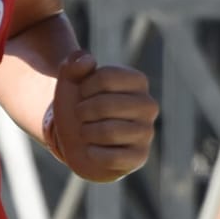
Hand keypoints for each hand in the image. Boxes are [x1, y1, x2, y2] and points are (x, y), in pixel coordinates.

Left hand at [42, 53, 158, 181]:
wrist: (79, 139)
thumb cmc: (80, 105)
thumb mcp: (71, 81)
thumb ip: (74, 64)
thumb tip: (88, 61)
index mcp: (138, 82)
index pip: (106, 77)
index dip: (84, 87)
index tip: (83, 94)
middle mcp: (148, 106)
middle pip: (105, 105)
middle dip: (83, 112)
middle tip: (81, 116)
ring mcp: (146, 132)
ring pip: (108, 132)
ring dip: (86, 133)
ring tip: (87, 132)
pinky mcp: (140, 157)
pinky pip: (111, 157)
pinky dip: (93, 153)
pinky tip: (93, 150)